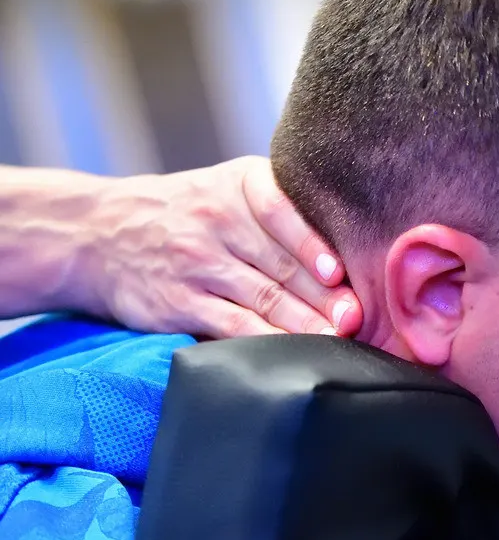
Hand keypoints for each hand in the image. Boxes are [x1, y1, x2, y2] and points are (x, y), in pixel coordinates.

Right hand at [77, 157, 361, 339]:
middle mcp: (216, 221)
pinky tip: (293, 352)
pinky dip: (266, 341)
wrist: (100, 234)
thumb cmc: (190, 212)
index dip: (311, 244)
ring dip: (304, 322)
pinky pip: (232, 325)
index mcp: (239, 186)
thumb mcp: (229, 188)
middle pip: (280, 264)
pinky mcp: (180, 303)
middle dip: (323, 296)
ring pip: (262, 297)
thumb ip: (283, 204)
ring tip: (337, 338)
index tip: (337, 272)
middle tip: (356, 318)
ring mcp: (196, 264)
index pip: (280, 211)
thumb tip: (357, 239)